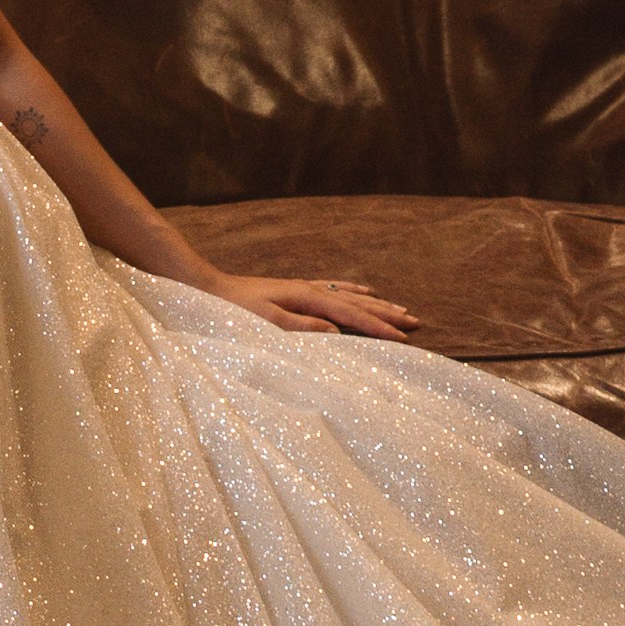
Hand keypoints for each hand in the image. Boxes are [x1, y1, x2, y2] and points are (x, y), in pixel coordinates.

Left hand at [209, 270, 416, 340]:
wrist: (208, 288)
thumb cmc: (234, 311)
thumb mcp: (266, 323)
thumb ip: (303, 328)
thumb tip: (337, 333)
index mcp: (307, 299)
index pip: (352, 316)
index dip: (378, 327)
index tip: (403, 337)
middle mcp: (311, 290)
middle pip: (359, 302)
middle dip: (387, 314)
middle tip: (415, 323)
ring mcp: (305, 288)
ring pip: (351, 295)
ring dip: (377, 303)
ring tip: (401, 309)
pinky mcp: (297, 290)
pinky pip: (336, 288)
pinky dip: (354, 290)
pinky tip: (364, 289)